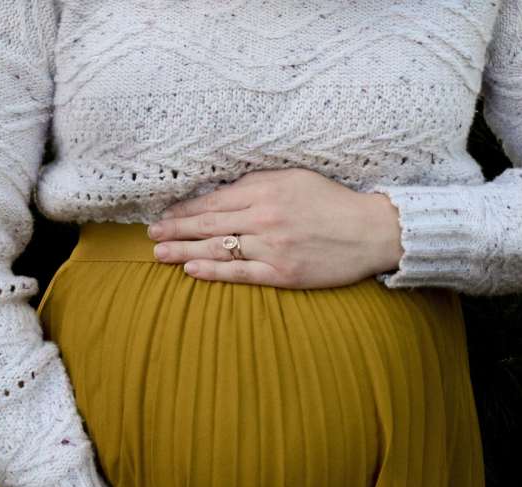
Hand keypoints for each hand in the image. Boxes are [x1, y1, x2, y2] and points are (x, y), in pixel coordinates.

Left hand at [146, 168, 403, 288]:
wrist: (371, 231)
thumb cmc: (333, 202)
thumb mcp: (295, 178)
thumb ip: (259, 182)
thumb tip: (222, 191)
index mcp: (266, 190)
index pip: (214, 201)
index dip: (185, 210)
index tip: (164, 216)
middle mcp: (264, 217)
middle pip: (209, 224)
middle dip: (175, 230)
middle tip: (151, 236)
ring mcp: (272, 247)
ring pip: (218, 248)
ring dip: (184, 251)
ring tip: (159, 255)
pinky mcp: (282, 272)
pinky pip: (239, 273)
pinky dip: (213, 271)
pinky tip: (191, 269)